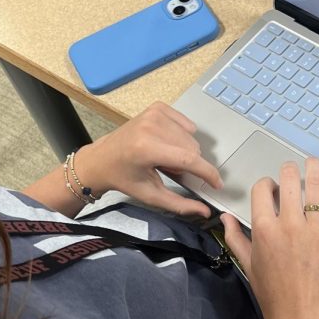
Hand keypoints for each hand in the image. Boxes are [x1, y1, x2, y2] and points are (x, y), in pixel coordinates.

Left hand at [76, 102, 222, 216]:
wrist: (102, 159)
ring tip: (163, 156)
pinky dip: (181, 135)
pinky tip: (166, 142)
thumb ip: (179, 205)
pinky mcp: (157, 108)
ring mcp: (154, 114)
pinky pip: (186, 124)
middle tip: (167, 168)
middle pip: (192, 148)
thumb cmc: (124, 178)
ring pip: (191, 137)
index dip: (208, 173)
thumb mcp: (150, 195)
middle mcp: (151, 127)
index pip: (189, 159)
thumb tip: (204, 211)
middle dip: (187, 163)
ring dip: (183, 150)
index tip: (217, 183)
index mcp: (147, 148)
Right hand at [221, 159, 318, 318]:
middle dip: (289, 171)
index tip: (272, 189)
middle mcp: (290, 225)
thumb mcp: (248, 265)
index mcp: (265, 229)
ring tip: (313, 162)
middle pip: (289, 181)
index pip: (263, 189)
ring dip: (313, 168)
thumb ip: (235, 237)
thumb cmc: (273, 295)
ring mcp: (318, 230)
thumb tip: (224, 216)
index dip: (267, 184)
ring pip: (316, 186)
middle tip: (293, 171)